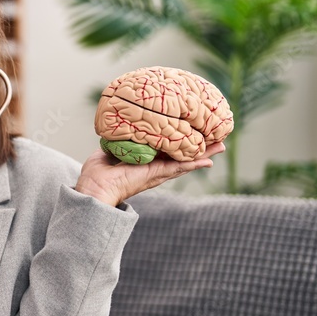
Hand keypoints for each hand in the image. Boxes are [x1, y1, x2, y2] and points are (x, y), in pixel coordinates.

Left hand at [74, 142, 225, 207]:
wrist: (95, 188)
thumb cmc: (97, 173)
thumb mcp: (109, 150)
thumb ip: (118, 140)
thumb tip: (120, 127)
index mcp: (143, 160)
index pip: (165, 149)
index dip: (178, 142)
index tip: (191, 133)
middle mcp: (153, 167)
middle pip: (181, 156)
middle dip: (199, 148)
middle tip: (217, 140)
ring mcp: (157, 172)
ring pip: (185, 162)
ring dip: (204, 154)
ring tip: (221, 146)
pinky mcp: (156, 175)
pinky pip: (179, 168)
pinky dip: (194, 164)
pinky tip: (209, 160)